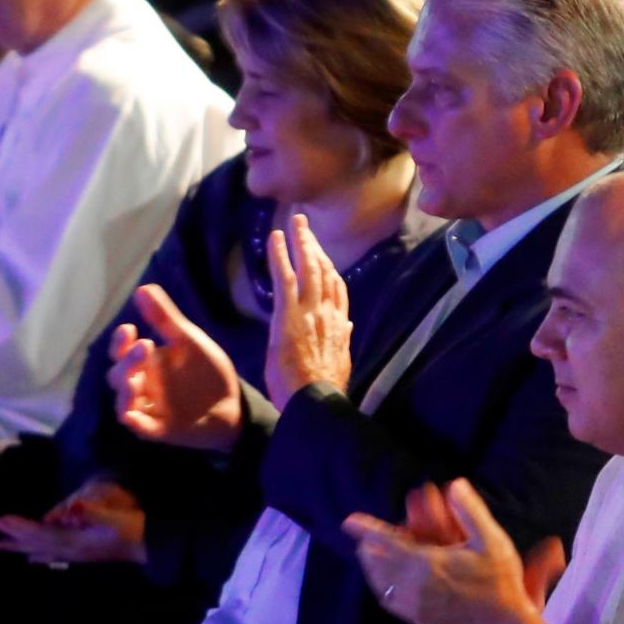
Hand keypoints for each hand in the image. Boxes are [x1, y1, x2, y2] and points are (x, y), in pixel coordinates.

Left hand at [0, 477, 148, 567]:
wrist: (148, 545)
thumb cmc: (132, 529)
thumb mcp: (114, 518)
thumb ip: (93, 513)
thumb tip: (73, 508)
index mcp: (75, 542)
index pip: (41, 534)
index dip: (19, 527)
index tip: (0, 520)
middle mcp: (71, 551)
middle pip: (37, 544)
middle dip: (15, 536)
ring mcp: (76, 554)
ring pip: (42, 550)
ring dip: (22, 547)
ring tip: (3, 546)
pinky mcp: (82, 553)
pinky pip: (53, 554)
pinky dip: (40, 553)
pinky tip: (35, 557)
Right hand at [107, 284, 244, 451]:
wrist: (232, 405)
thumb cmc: (207, 371)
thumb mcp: (188, 341)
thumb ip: (165, 318)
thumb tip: (142, 288)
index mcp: (145, 363)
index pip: (121, 351)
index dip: (119, 341)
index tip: (129, 329)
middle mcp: (141, 385)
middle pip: (118, 375)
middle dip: (127, 362)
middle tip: (146, 347)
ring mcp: (147, 408)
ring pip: (123, 401)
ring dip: (125, 389)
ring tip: (137, 378)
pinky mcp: (157, 429)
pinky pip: (137, 425)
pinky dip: (131, 418)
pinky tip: (132, 411)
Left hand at [264, 213, 352, 409]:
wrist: (313, 401)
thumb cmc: (322, 389)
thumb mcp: (339, 363)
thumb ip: (342, 340)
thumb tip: (348, 324)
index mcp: (339, 326)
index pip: (337, 289)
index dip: (330, 268)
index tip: (323, 254)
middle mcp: (328, 313)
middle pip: (325, 270)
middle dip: (315, 245)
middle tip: (305, 225)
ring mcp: (309, 311)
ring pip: (309, 267)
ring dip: (301, 241)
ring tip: (295, 222)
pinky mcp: (289, 314)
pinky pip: (285, 277)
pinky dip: (280, 254)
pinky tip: (275, 237)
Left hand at [344, 479, 562, 623]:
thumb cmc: (499, 581)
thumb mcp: (492, 541)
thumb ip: (471, 511)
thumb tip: (455, 484)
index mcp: (428, 563)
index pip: (387, 543)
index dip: (367, 530)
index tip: (349, 521)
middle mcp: (415, 585)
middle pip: (378, 564)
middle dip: (368, 547)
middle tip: (363, 536)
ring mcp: (415, 605)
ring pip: (380, 583)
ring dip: (372, 567)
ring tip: (369, 554)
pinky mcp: (419, 619)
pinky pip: (389, 601)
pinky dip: (381, 586)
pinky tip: (385, 581)